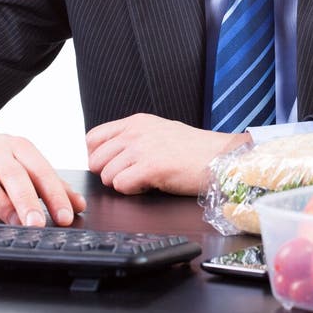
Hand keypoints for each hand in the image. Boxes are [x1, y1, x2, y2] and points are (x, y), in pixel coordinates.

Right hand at [0, 116, 85, 226]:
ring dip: (1, 204)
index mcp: (18, 147)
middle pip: (14, 175)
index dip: (55, 193)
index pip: (41, 170)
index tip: (66, 215)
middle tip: (39, 224)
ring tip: (16, 223)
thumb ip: (50, 183)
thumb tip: (77, 204)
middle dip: (27, 200)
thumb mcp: (23, 159)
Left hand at [86, 113, 250, 195]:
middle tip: (130, 176)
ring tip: (145, 180)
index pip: (93, 138)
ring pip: (107, 176)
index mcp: (136, 122)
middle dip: (108, 174)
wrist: (219, 157)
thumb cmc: (194, 149)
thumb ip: (134, 138)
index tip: (111, 165)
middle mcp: (136, 132)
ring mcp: (142, 148)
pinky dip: (133, 191)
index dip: (98, 157)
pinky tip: (150, 185)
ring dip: (123, 184)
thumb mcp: (159, 131)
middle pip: (95, 160)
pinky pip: (121, 185)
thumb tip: (111, 154)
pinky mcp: (150, 167)